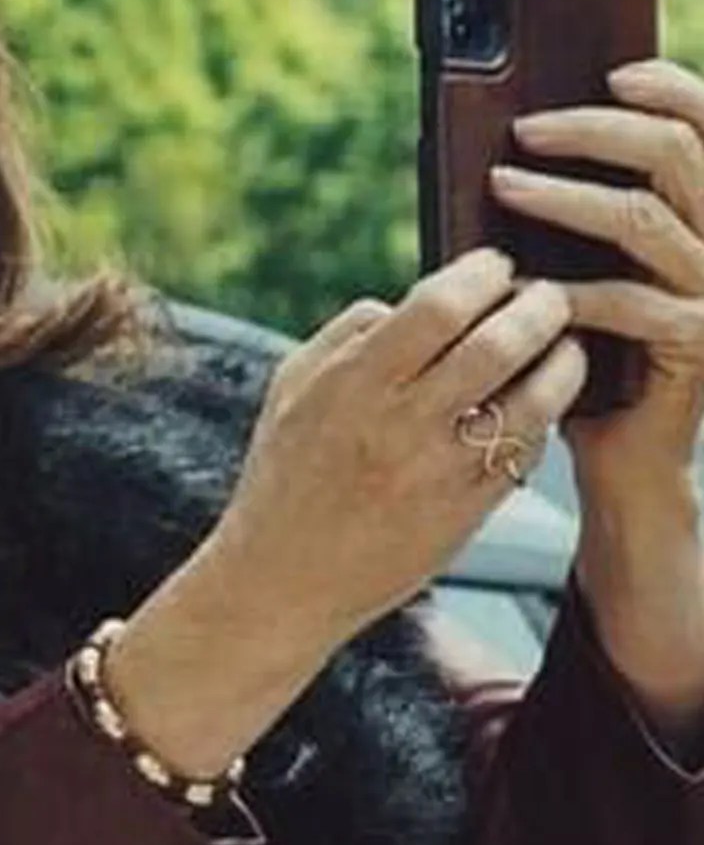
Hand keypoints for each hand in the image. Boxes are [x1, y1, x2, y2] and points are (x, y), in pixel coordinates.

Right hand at [209, 247, 585, 651]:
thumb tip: (399, 301)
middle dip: (539, 307)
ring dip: (560, 361)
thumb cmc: (282, 481)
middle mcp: (398, 425)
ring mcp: (437, 472)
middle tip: (547, 297)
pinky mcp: (465, 513)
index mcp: (350, 385)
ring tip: (561, 346)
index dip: (479, 274)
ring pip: (531, 398)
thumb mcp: (288, 391)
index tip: (494, 265)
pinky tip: (539, 403)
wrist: (282, 579)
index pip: (437, 306)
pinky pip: (524, 451)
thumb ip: (343, 335)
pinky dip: (543, 416)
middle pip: (498, 343)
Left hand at [500, 58, 703, 497]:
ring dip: (564, 196)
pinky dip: (563, 288)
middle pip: (676, 154)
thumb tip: (530, 141)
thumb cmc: (598, 352)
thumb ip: (590, 211)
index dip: (672, 88)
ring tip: (502, 184)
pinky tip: (516, 284)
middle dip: (597, 130)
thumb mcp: (598, 268)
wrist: (629, 453)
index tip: (611, 72)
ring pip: (641, 219)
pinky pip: (625, 300)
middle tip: (525, 128)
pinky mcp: (694, 342)